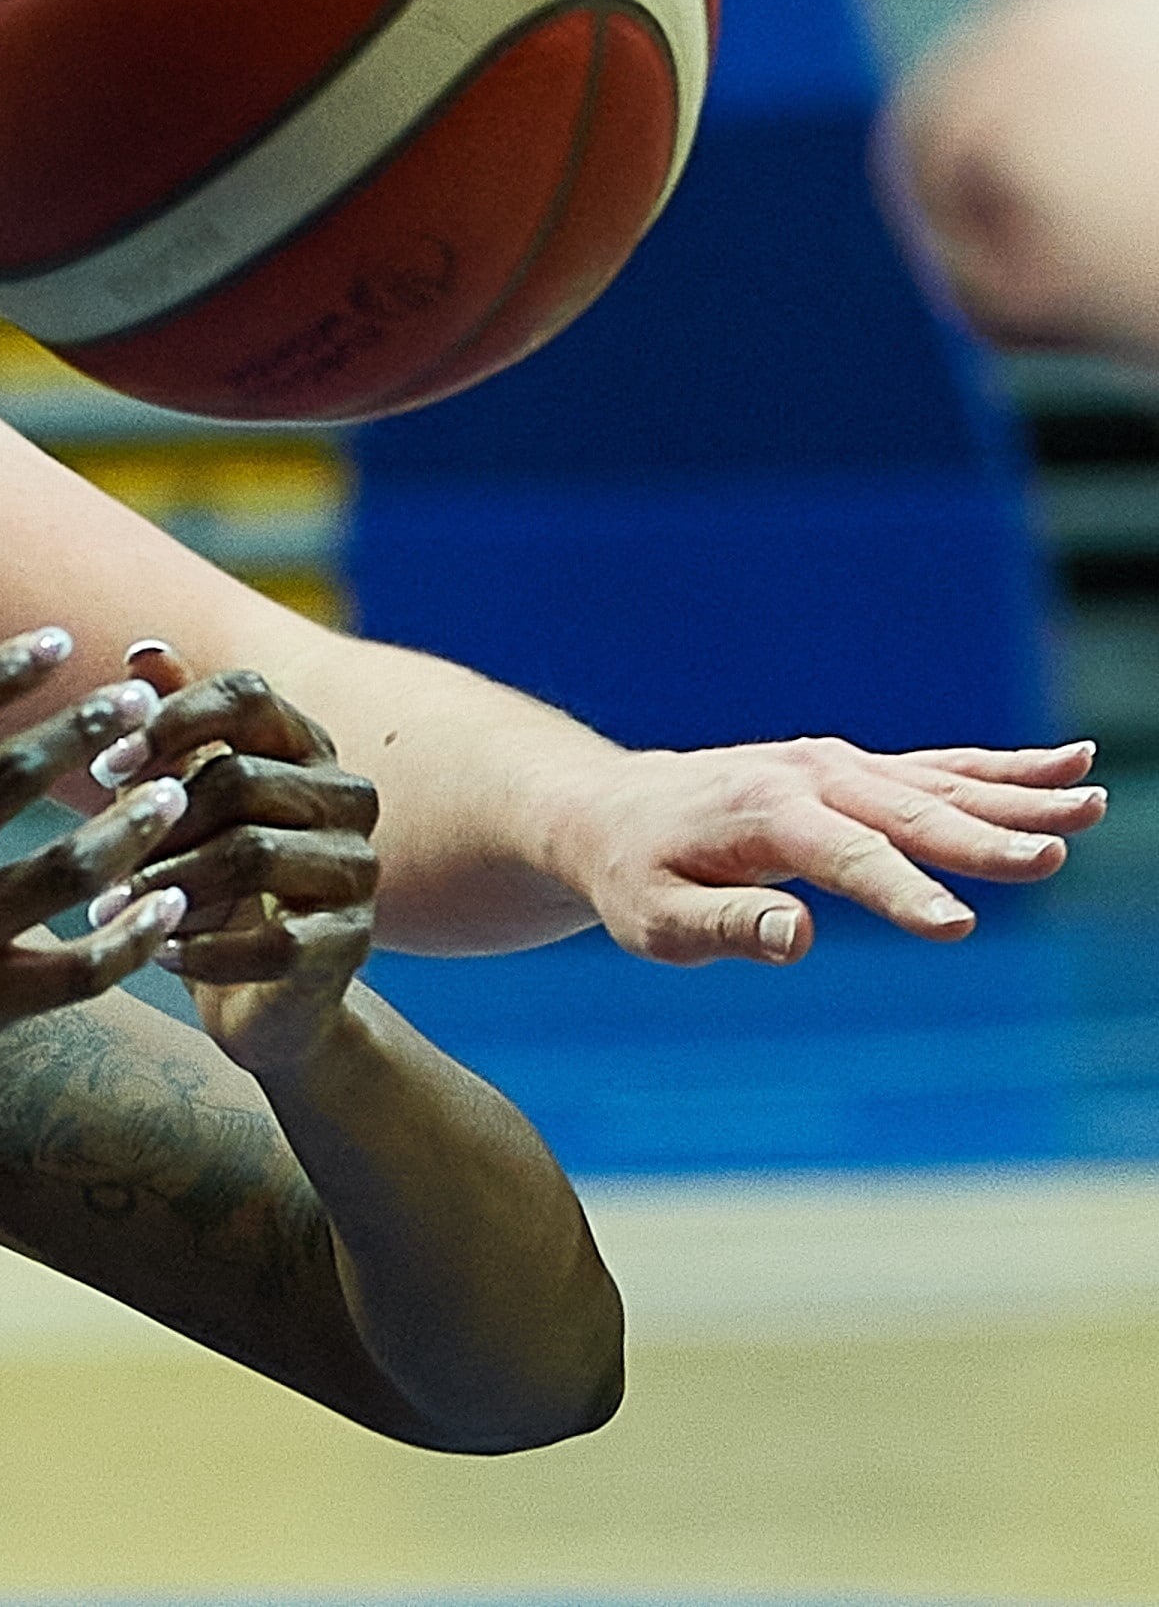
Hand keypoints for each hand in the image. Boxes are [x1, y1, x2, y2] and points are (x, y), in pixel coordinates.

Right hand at [0, 608, 192, 1177]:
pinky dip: (128, 940)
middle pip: (7, 783)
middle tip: (144, 699)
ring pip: (59, 876)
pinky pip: (72, 977)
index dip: (0, 672)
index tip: (57, 639)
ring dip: (125, 827)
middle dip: (84, 728)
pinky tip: (168, 906)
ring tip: (174, 791)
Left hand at [80, 643, 379, 1074]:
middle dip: (155, 820)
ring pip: (253, 852)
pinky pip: (270, 939)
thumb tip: (142, 651)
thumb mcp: (171, 804)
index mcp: (302, 744)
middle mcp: (345, 796)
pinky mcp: (352, 941)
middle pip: (240, 776)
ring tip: (110, 908)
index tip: (101, 762)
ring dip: (168, 883)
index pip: (247, 694)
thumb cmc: (201, 883)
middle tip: (92, 859)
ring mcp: (357, 869)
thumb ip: (165, 731)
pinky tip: (154, 954)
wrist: (256, 1001)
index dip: (170, 719)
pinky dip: (200, 949)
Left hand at [541, 737, 1102, 964]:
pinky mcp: (857, 772)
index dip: (901, 894)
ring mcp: (838, 768)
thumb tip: (799, 939)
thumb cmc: (632, 876)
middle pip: (909, 813)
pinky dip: (1005, 767)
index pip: (846, 860)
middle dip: (981, 836)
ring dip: (1019, 794)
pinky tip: (1072, 765)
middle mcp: (809, 778)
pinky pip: (941, 768)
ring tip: (1093, 802)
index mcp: (762, 816)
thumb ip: (725, 926)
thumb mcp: (653, 918)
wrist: (612, 810)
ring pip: (941, 784)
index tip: (956, 928)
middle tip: (1052, 856)